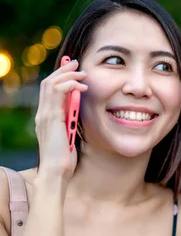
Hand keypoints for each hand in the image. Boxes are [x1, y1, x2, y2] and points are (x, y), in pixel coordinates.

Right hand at [35, 59, 87, 180]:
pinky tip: (81, 87)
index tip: (74, 71)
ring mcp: (45, 115)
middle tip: (77, 63)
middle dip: (63, 70)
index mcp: (46, 117)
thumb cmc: (65, 159)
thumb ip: (71, 122)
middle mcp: (42, 114)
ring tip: (82, 73)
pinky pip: (57, 92)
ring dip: (68, 75)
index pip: (50, 90)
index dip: (61, 77)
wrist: (56, 172)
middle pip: (49, 82)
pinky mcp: (51, 118)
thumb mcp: (70, 136)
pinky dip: (69, 85)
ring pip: (51, 84)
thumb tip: (78, 110)